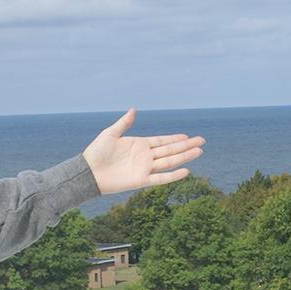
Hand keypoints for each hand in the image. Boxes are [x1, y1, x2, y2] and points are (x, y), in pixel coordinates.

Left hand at [82, 108, 204, 194]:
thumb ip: (124, 123)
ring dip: (184, 157)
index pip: (162, 141)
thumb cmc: (96, 152)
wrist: (88, 172)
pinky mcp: (141, 180)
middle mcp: (145, 156)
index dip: (175, 139)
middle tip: (201, 141)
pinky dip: (174, 175)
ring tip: (199, 151)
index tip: (187, 136)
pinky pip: (161, 178)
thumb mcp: (110, 134)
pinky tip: (186, 170)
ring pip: (169, 162)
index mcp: (139, 144)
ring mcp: (144, 169)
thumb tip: (133, 109)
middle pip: (170, 150)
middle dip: (186, 146)